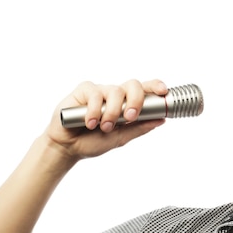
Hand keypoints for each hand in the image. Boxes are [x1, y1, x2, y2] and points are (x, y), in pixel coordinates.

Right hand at [45, 79, 167, 160]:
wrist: (68, 148)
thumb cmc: (92, 142)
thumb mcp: (120, 138)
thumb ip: (138, 128)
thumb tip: (161, 120)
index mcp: (125, 104)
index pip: (143, 90)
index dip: (155, 86)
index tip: (163, 91)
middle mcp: (114, 95)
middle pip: (133, 85)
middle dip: (136, 100)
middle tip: (130, 116)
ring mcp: (100, 91)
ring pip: (115, 91)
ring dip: (112, 112)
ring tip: (103, 127)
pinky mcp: (84, 90)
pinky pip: (95, 94)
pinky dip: (94, 110)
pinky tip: (89, 123)